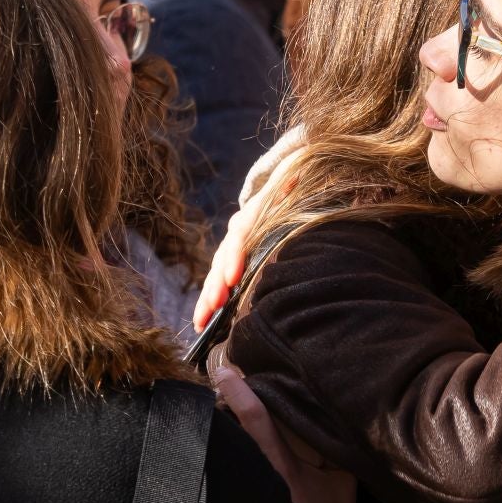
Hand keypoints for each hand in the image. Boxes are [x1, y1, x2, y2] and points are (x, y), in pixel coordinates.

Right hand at [193, 156, 298, 332]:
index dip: (235, 257)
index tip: (234, 278)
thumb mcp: (296, 192)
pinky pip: (217, 287)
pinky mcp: (231, 267)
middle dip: (217, 285)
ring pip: (215, 276)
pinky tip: (202, 326)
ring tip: (202, 322)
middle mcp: (236, 235)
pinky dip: (209, 305)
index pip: (240, 237)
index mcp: (251, 217)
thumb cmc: (294, 198)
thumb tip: (298, 176)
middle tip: (215, 305)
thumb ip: (295, 191)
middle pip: (222, 261)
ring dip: (208, 299)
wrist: (284, 192)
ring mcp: (231, 251)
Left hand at [209, 347, 359, 502]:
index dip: (239, 392)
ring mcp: (241, 490)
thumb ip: (332, 447)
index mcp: (279, 468)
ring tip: (218, 408)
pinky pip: (227, 468)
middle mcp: (255, 477)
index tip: (225, 370)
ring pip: (224, 450)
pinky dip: (226, 451)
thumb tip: (326, 415)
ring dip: (222, 430)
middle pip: (227, 432)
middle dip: (221, 408)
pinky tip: (225, 442)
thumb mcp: (341, 481)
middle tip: (219, 383)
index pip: (255, 420)